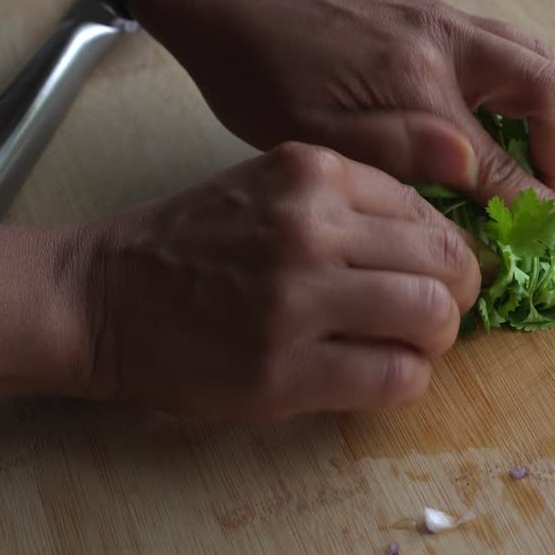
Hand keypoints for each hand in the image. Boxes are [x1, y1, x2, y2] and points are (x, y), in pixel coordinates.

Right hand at [70, 143, 481, 420]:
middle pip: (448, 263)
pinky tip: (377, 375)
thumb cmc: (188, 242)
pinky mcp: (282, 371)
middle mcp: (311, 228)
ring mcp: (296, 300)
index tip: (438, 276)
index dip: (447, 252)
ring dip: (436, 342)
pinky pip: (395, 378)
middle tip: (436, 317)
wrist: (97, 296)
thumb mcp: (269, 187)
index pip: (429, 212)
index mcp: (314, 173)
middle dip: (457, 296)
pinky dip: (405, 381)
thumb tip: (441, 249)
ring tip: (408, 348)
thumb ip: (349, 205)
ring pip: (433, 319)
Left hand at [120, 0, 554, 247]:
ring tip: (524, 162)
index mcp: (420, 83)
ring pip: (528, 58)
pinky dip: (515, 89)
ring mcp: (439, 20)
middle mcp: (445, 41)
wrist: (226, 3)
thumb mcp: (318, 135)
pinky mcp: (426, 13)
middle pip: (544, 85)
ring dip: (544, 113)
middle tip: (546, 195)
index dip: (553, 204)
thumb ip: (400, 154)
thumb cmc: (259, 79)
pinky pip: (500, 47)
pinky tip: (484, 123)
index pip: (505, 159)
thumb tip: (476, 169)